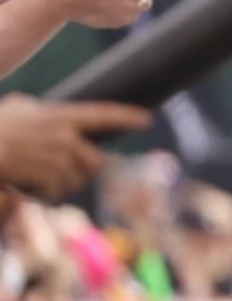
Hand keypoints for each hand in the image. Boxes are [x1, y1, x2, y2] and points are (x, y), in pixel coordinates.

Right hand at [0, 94, 150, 196]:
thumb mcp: (15, 108)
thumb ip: (33, 108)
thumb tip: (33, 106)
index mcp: (61, 115)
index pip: (102, 114)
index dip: (126, 117)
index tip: (147, 120)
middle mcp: (66, 135)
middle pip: (96, 161)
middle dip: (83, 171)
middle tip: (62, 170)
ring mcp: (59, 156)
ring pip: (77, 179)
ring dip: (61, 184)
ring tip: (39, 176)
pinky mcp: (49, 176)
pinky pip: (58, 191)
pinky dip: (46, 194)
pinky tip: (31, 186)